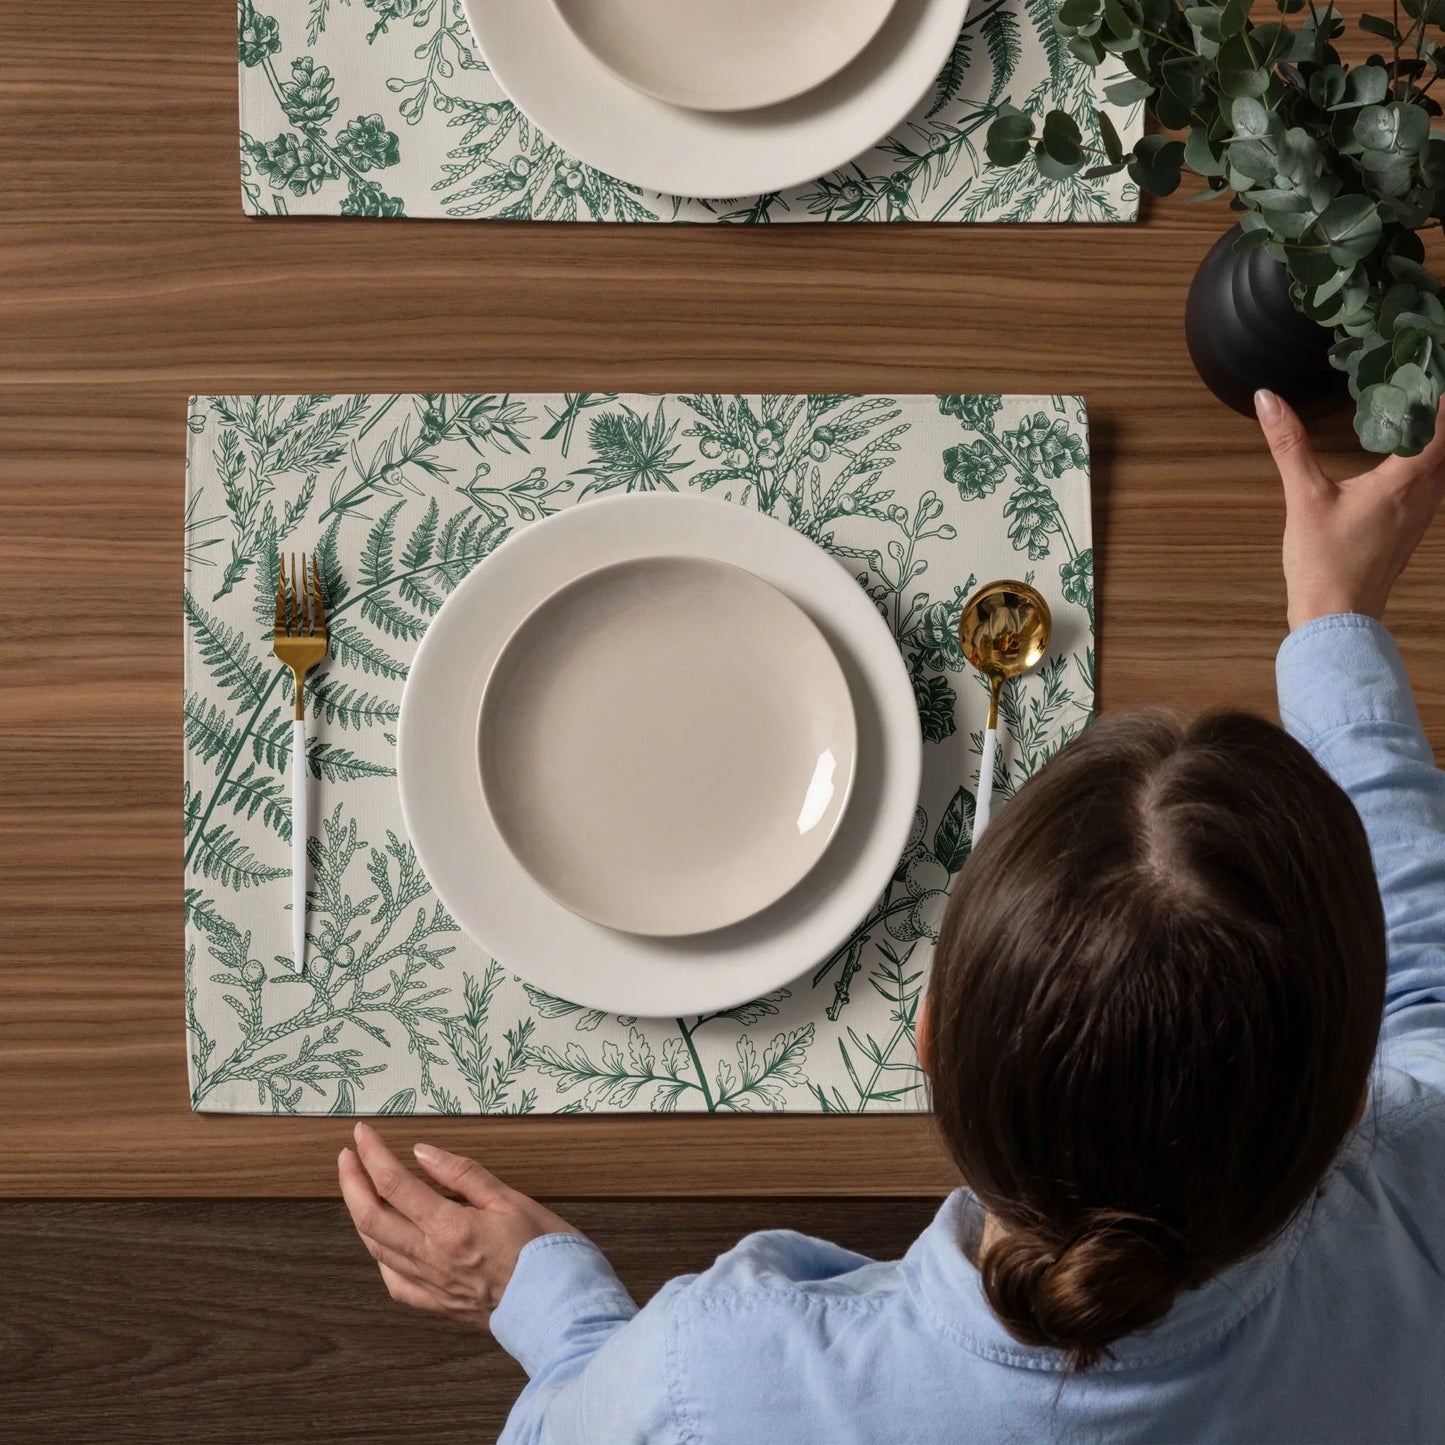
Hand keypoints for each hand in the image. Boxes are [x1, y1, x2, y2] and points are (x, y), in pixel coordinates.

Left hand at [338, 1122, 581, 1327]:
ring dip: (360, 1214)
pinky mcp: (438, 1305)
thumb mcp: (511, 1199)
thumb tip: (423, 1153)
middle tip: (347, 1156)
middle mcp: (431, 1258)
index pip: (394, 1184)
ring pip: (376, 1249)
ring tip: (358, 1189)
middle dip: (352, 1182)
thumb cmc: (545, 1251)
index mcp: (450, 1227)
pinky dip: (380, 1257)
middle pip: (371, 1217)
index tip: (363, 1133)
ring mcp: (431, 1285)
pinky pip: (395, 1282)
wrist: (561, 1308)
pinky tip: (382, 1244)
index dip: (373, 1154)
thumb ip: (464, 1175)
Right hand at [1255, 389, 1444, 630]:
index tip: (1429, 369)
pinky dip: (1430, 462)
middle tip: (1420, 385)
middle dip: (1440, 415)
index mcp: (1404, 481)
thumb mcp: (1303, 498)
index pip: (1442, 426)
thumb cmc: (1324, 562)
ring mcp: (1421, 515)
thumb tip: (1268, 399)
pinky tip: (1406, 458)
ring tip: (1418, 412)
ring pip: (1444, 466)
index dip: (1440, 397)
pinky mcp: (1410, 530)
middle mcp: (1424, 496)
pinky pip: (1433, 485)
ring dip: (1438, 439)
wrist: (1336, 618)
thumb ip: (1289, 445)